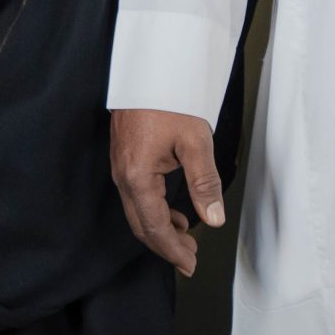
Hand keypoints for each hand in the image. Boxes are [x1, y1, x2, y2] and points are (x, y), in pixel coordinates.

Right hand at [111, 108, 224, 276]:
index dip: (173, 251)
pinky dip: (156, 211)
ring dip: (162, 230)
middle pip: (142, 225)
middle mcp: (123, 176)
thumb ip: (204, 183)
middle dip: (166, 246)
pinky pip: (138, 195)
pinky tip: (175, 213)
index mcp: (137, 177)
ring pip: (139, 211)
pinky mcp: (125, 157)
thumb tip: (213, 219)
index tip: (189, 265)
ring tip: (187, 240)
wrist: (149, 68)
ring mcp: (121, 167)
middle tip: (190, 261)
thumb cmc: (171, 99)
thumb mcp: (195, 141)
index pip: (155, 227)